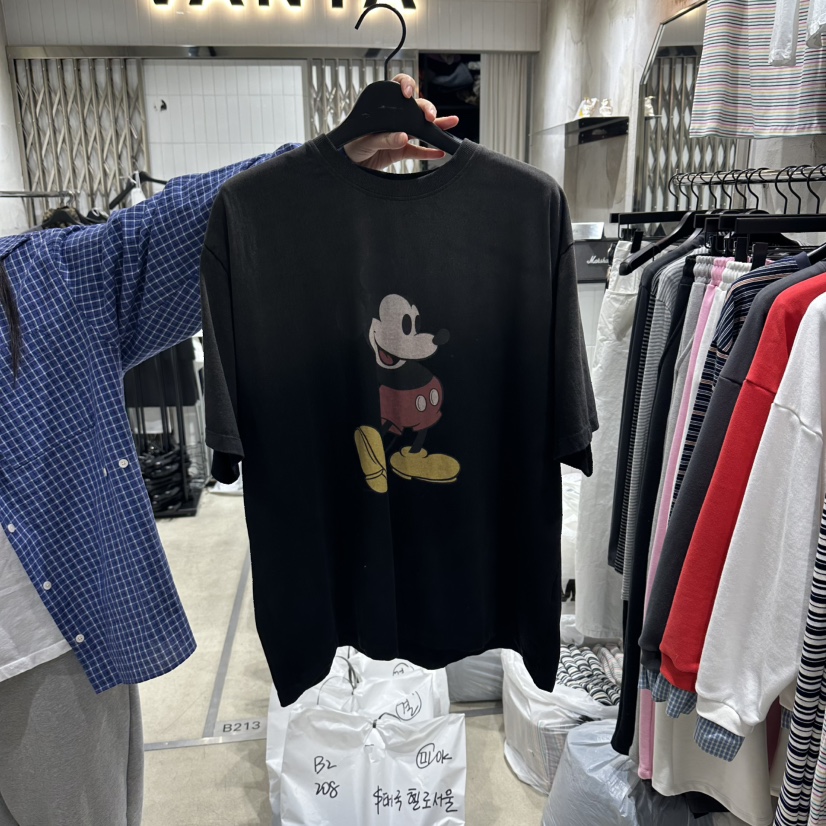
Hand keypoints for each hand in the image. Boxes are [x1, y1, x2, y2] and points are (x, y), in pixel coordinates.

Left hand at [344, 73, 458, 170]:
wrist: (349, 166)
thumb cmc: (351, 146)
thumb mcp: (365, 140)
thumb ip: (384, 139)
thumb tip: (403, 137)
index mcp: (382, 107)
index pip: (396, 87)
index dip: (406, 85)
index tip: (408, 93)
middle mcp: (394, 118)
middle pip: (415, 107)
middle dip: (426, 108)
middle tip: (430, 117)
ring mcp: (400, 133)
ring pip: (422, 127)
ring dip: (437, 125)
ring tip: (451, 123)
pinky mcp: (402, 151)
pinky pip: (419, 151)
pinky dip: (429, 152)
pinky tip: (440, 152)